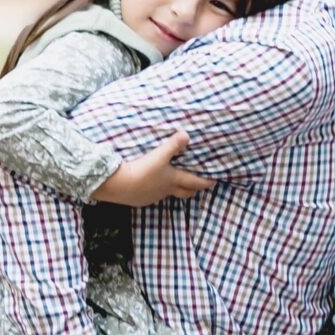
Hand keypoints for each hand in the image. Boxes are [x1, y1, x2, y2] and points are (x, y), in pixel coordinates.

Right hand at [92, 131, 213, 205]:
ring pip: (169, 193)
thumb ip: (173, 145)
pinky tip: (151, 183)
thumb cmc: (142, 170)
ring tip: (175, 181)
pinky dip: (157, 189)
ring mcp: (153, 196)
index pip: (195, 182)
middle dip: (194, 188)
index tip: (215, 180)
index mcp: (174, 180)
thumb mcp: (159, 155)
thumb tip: (186, 135)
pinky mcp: (141, 199)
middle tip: (199, 184)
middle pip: (185, 192)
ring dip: (175, 189)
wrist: (119, 185)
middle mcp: (166, 190)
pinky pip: (154, 194)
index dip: (206, 181)